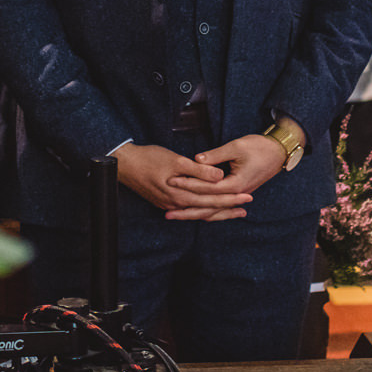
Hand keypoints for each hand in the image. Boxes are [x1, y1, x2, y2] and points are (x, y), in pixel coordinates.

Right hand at [114, 143, 249, 217]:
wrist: (124, 165)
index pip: (213, 199)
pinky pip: (188, 210)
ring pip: (198, 212)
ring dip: (217, 212)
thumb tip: (219, 176)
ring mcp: (170, 205)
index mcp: (182, 194)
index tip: (247, 196)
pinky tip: (208, 210)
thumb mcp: (176, 161)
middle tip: (246, 207)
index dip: (231, 198)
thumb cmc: (149, 158)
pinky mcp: (164, 202)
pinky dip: (201, 210)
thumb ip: (199, 171)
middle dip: (228, 208)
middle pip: (208, 209)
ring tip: (233, 211)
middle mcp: (177, 204)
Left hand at [175, 133, 287, 219]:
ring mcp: (239, 196)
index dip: (188, 185)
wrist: (280, 152)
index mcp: (236, 184)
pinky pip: (220, 207)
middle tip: (167, 214)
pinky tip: (196, 215)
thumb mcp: (237, 147)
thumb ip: (216, 155)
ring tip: (176, 217)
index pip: (207, 188)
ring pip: (214, 210)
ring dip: (195, 214)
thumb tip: (197, 159)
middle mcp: (237, 194)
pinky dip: (207, 211)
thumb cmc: (259, 147)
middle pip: (208, 207)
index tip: (171, 182)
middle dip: (186, 210)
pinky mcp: (239, 194)